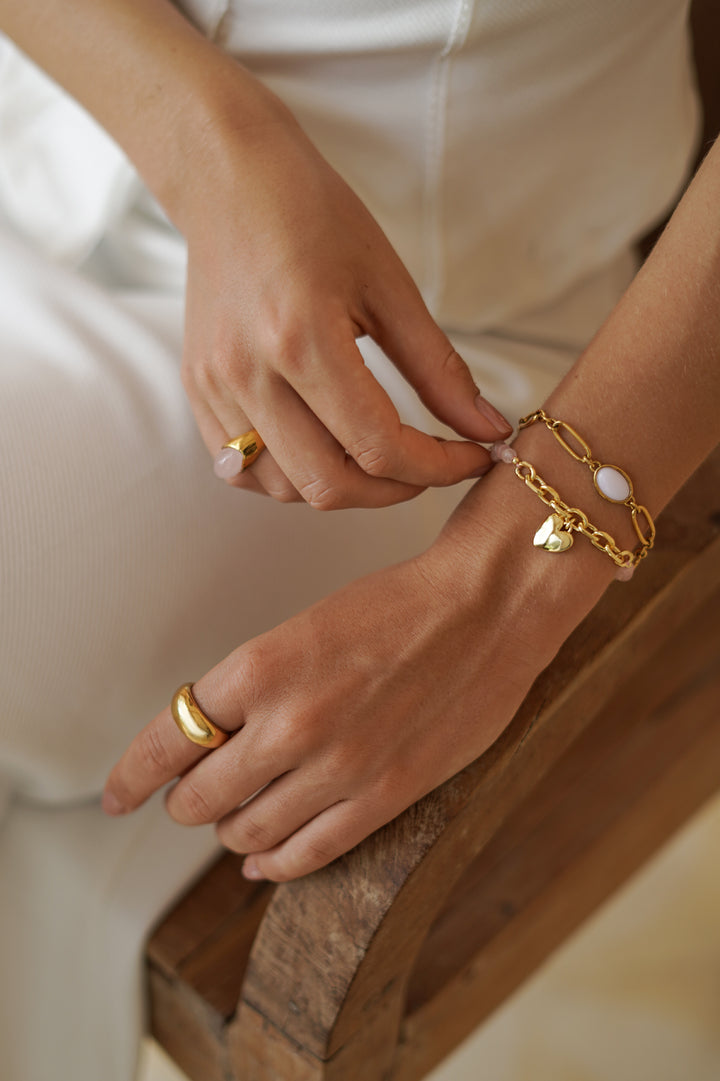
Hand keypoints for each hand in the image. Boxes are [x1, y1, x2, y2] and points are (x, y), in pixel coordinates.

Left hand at [102, 547, 552, 881]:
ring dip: (231, 831)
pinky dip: (274, 865)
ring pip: (247, 833)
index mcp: (260, 667)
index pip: (166, 742)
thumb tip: (212, 741)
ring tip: (236, 819)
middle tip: (192, 796)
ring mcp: (338, 768)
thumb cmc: (399, 605)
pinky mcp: (384, 798)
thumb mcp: (304, 629)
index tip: (117, 795)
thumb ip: (255, 689)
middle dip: (186, 802)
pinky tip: (265, 862)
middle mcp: (289, 724)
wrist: (488, 607)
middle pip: (199, 798)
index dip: (131, 778)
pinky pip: (306, 855)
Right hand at [177, 85, 510, 507]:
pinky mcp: (198, 391)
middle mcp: (247, 373)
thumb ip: (440, 369)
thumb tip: (487, 429)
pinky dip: (292, 477)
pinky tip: (325, 448)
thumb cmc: (313, 217)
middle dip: (395, 489)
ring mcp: (214, 387)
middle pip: (329, 486)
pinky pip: (245, 471)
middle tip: (431, 465)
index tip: (473, 457)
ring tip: (380, 454)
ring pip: (285, 487)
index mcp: (301, 338)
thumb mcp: (389, 285)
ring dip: (345, 487)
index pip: (378, 445)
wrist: (230, 181)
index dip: (438, 467)